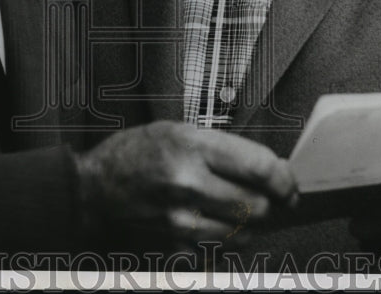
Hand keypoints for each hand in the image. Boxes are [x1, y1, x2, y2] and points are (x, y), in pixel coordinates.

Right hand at [75, 121, 296, 249]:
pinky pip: (219, 249)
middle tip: (266, 196)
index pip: (259, 167)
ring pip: (243, 232)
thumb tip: (267, 169)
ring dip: (250, 224)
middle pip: (257, 205)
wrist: (92, 190)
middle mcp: (188, 183)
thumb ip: (221, 148)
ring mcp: (180, 219)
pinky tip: (215, 223)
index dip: (284, 178)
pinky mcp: (174, 245)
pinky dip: (226, 239)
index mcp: (191, 146)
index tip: (288, 182)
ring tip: (238, 208)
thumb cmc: (134, 154)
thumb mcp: (176, 131)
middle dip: (269, 202)